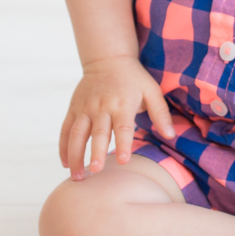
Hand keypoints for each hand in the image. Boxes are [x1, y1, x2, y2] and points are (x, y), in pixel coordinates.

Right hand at [60, 55, 175, 179]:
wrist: (107, 59)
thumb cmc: (133, 78)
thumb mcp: (151, 90)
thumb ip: (161, 113)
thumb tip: (171, 135)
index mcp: (122, 104)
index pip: (123, 127)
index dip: (123, 144)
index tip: (123, 161)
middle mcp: (101, 107)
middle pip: (98, 133)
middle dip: (96, 153)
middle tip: (96, 171)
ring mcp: (85, 108)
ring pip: (77, 134)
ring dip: (75, 156)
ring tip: (77, 176)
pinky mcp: (73, 109)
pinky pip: (65, 130)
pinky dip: (63, 147)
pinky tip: (65, 163)